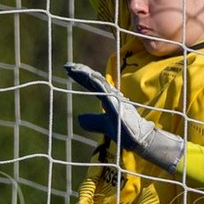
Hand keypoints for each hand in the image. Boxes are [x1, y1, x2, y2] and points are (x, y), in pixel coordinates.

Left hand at [66, 62, 184, 173]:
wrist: (136, 138)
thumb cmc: (122, 130)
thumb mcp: (103, 125)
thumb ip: (92, 121)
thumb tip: (79, 118)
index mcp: (106, 97)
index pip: (91, 84)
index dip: (80, 76)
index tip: (69, 69)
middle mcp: (110, 94)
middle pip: (93, 79)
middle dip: (81, 71)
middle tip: (68, 65)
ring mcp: (114, 97)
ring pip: (98, 82)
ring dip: (87, 74)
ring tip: (75, 68)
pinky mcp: (117, 103)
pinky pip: (106, 91)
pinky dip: (97, 83)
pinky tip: (89, 77)